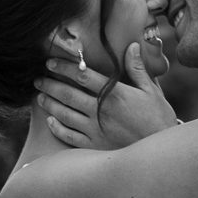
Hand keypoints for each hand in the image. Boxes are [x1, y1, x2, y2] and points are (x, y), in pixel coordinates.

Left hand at [33, 45, 179, 149]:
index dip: (64, 67)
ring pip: (65, 114)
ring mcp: (96, 130)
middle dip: (50, 85)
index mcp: (114, 94)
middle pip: (68, 94)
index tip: (50, 62)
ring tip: (40, 97)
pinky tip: (51, 120)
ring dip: (50, 104)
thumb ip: (137, 69)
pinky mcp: (94, 146)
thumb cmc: (158, 119)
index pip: (83, 76)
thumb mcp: (151, 91)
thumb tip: (132, 46)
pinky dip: (57, 128)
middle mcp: (101, 111)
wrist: (160, 151)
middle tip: (38, 80)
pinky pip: (69, 136)